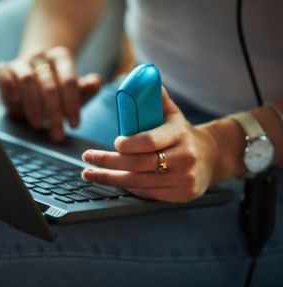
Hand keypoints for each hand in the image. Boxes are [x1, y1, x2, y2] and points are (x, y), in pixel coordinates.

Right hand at [0, 47, 101, 141]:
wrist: (32, 86)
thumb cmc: (58, 91)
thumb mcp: (75, 93)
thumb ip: (86, 89)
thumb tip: (96, 83)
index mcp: (61, 57)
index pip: (69, 80)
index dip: (72, 104)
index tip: (74, 125)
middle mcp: (41, 55)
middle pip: (50, 84)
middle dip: (54, 112)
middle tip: (57, 134)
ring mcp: (22, 61)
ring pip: (28, 80)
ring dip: (34, 105)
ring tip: (39, 125)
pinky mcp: (5, 69)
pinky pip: (5, 74)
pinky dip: (10, 86)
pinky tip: (15, 101)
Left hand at [81, 87, 219, 202]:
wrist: (212, 158)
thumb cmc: (183, 134)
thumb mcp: (174, 114)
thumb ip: (156, 98)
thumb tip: (140, 77)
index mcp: (180, 133)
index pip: (150, 141)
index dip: (129, 144)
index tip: (115, 142)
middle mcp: (184, 157)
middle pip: (138, 164)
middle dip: (108, 162)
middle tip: (88, 157)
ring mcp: (183, 179)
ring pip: (138, 182)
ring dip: (110, 178)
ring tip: (89, 173)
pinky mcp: (180, 195)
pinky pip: (146, 194)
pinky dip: (127, 187)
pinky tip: (113, 181)